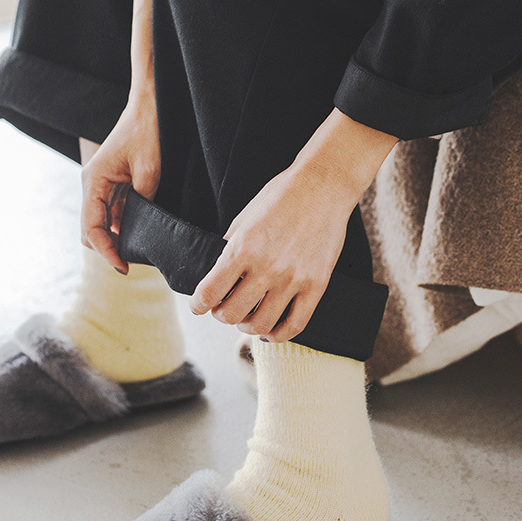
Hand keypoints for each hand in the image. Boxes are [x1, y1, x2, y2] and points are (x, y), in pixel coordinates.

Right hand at [80, 0, 159, 272]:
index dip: (106, 251)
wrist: (149, 103)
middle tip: (132, 262)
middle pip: (90, 229)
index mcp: (93, 180)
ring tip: (138, 251)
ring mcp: (100, 183)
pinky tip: (139, 231)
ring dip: (115, 237)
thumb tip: (139, 231)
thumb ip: (141, 202)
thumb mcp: (149, 170)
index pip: (91, 229)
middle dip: (108, 248)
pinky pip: (111, 210)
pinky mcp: (112, 181)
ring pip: (101, 222)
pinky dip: (121, 224)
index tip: (125, 267)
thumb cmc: (147, 131)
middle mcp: (91, 183)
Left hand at [188, 161, 355, 341]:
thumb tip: (218, 273)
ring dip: (247, 326)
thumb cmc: (281, 196)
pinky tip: (271, 330)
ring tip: (246, 318)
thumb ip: (230, 247)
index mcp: (242, 249)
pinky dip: (279, 334)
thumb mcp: (244, 217)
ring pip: (261, 325)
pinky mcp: (316, 285)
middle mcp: (266, 268)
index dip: (198, 305)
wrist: (323, 185)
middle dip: (221, 314)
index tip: (198, 305)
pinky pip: (295, 325)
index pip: (209, 293)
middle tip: (223, 307)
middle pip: (231, 314)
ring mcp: (293, 279)